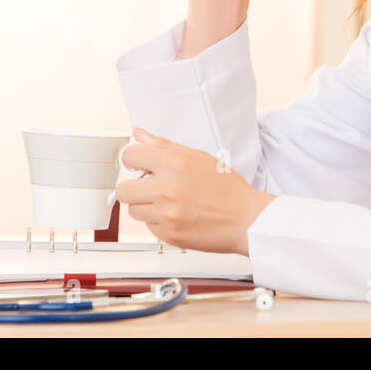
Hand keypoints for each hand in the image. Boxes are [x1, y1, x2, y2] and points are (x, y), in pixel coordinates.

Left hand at [115, 127, 275, 255]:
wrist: (246, 218)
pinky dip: (159, 222)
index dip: (134, 160)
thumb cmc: (226, 188)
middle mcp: (167, 189)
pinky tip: (177, 215)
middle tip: (151, 187)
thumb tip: (138, 134)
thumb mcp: (197, 156)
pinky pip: (149, 226)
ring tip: (169, 202)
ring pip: (134, 211)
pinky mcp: (169, 235)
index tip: (139, 164)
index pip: (130, 156)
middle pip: (124, 189)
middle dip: (135, 187)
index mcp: (174, 164)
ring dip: (146, 206)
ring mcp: (167, 214)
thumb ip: (162, 145)